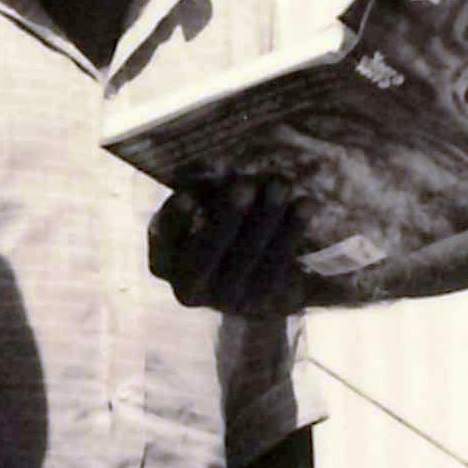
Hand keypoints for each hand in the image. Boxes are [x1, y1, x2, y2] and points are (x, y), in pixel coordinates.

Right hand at [146, 179, 309, 313]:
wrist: (257, 281)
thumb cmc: (221, 229)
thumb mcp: (205, 210)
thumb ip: (203, 190)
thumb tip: (217, 165)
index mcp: (164, 262)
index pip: (163, 238)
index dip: (174, 218)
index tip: (188, 196)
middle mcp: (188, 288)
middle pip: (206, 252)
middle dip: (226, 216)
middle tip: (244, 184)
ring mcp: (226, 300)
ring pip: (246, 255)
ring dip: (266, 215)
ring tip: (280, 183)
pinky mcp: (262, 302)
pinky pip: (278, 264)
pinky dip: (291, 230)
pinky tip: (305, 203)